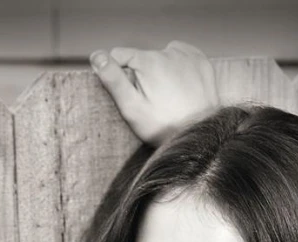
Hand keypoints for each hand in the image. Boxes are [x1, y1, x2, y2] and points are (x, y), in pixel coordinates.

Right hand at [90, 41, 218, 145]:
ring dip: (160, 71)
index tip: (130, 94)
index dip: (119, 75)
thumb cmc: (163, 126)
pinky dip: (178, 69)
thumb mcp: (132, 108)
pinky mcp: (201, 62)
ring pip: (162, 57)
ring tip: (168, 97)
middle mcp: (168, 51)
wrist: (200, 135)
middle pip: (142, 58)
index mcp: (147, 60)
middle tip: (153, 102)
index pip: (119, 55)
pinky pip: (182, 58)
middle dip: (142, 76)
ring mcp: (187, 55)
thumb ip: (113, 79)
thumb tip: (97, 56)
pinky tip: (180, 88)